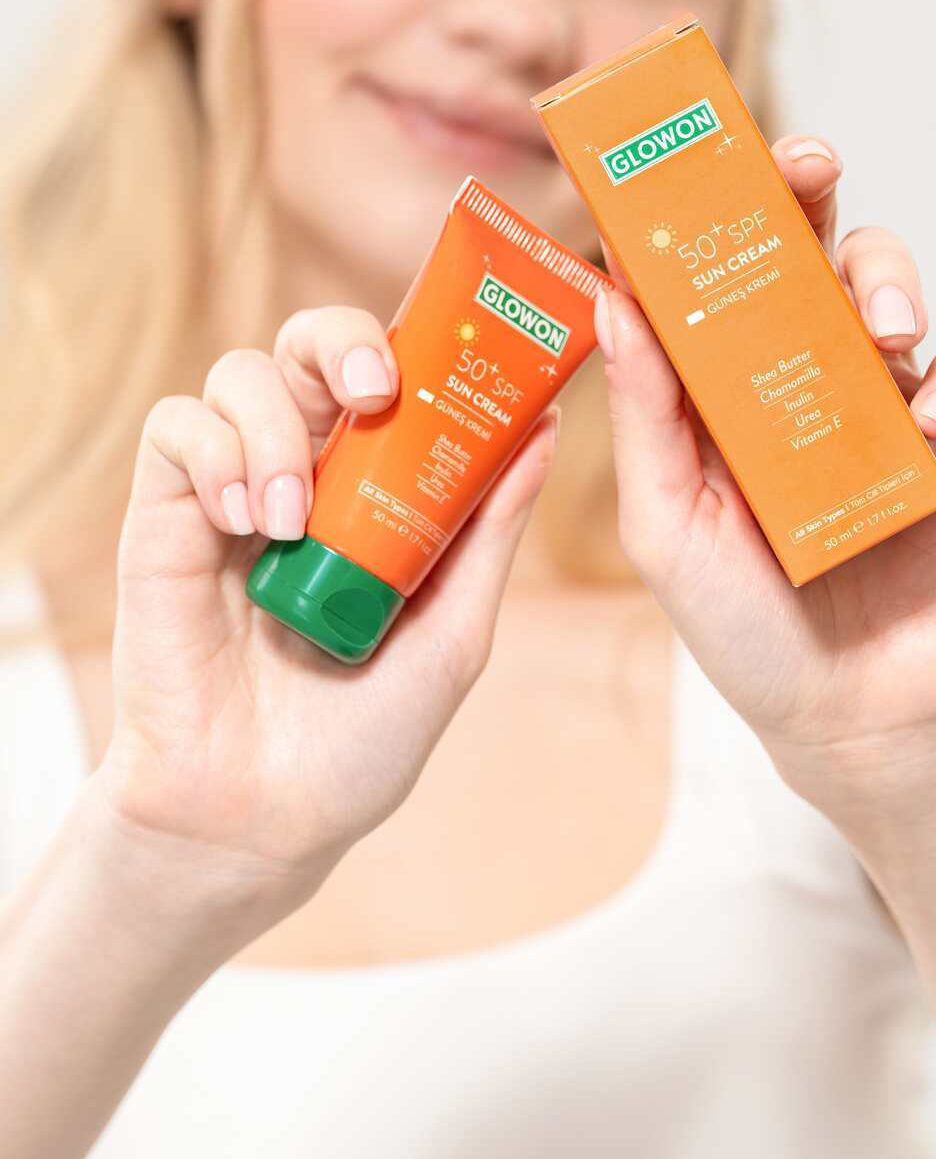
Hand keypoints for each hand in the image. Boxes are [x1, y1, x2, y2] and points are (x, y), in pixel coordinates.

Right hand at [100, 307, 558, 907]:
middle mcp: (305, 472)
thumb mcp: (453, 630)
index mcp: (376, 490)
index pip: (391, 375)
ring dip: (274, 426)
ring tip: (291, 521)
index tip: (464, 354)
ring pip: (239, 374)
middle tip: (376, 392)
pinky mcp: (164, 516)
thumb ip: (490, 528)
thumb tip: (546, 427)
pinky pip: (174, 429)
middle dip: (344, 343)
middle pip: (312, 346)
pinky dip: (213, 455)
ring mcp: (233, 490)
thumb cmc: (363, 733)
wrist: (265, 816)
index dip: (420, 342)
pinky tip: (244, 522)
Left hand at [594, 135, 935, 812]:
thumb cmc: (742, 624)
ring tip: (881, 328)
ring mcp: (880, 390)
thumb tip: (614, 300)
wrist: (854, 712)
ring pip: (890, 275)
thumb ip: (645, 416)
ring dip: (887, 275)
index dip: (695, 207)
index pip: (707, 268)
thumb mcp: (668, 525)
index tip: (676, 158)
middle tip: (806, 161)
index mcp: (718, 381)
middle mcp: (798, 366)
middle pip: (804, 241)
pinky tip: (932, 412)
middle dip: (805, 184)